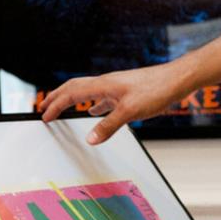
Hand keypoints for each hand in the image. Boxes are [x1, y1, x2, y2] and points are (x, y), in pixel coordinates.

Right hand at [37, 62, 188, 143]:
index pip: (71, 94)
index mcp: (103, 85)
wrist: (177, 79)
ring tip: (62, 108)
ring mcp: (116, 87)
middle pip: (74, 88)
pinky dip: (92, 105)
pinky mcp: (125, 92)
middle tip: (43, 108)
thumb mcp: (130, 111)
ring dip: (71, 100)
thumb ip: (108, 126)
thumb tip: (89, 139)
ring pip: (86, 92)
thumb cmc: (156, 90)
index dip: (55, 105)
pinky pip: (101, 98)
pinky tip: (94, 111)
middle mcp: (106, 83)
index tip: (44, 116)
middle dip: (57, 98)